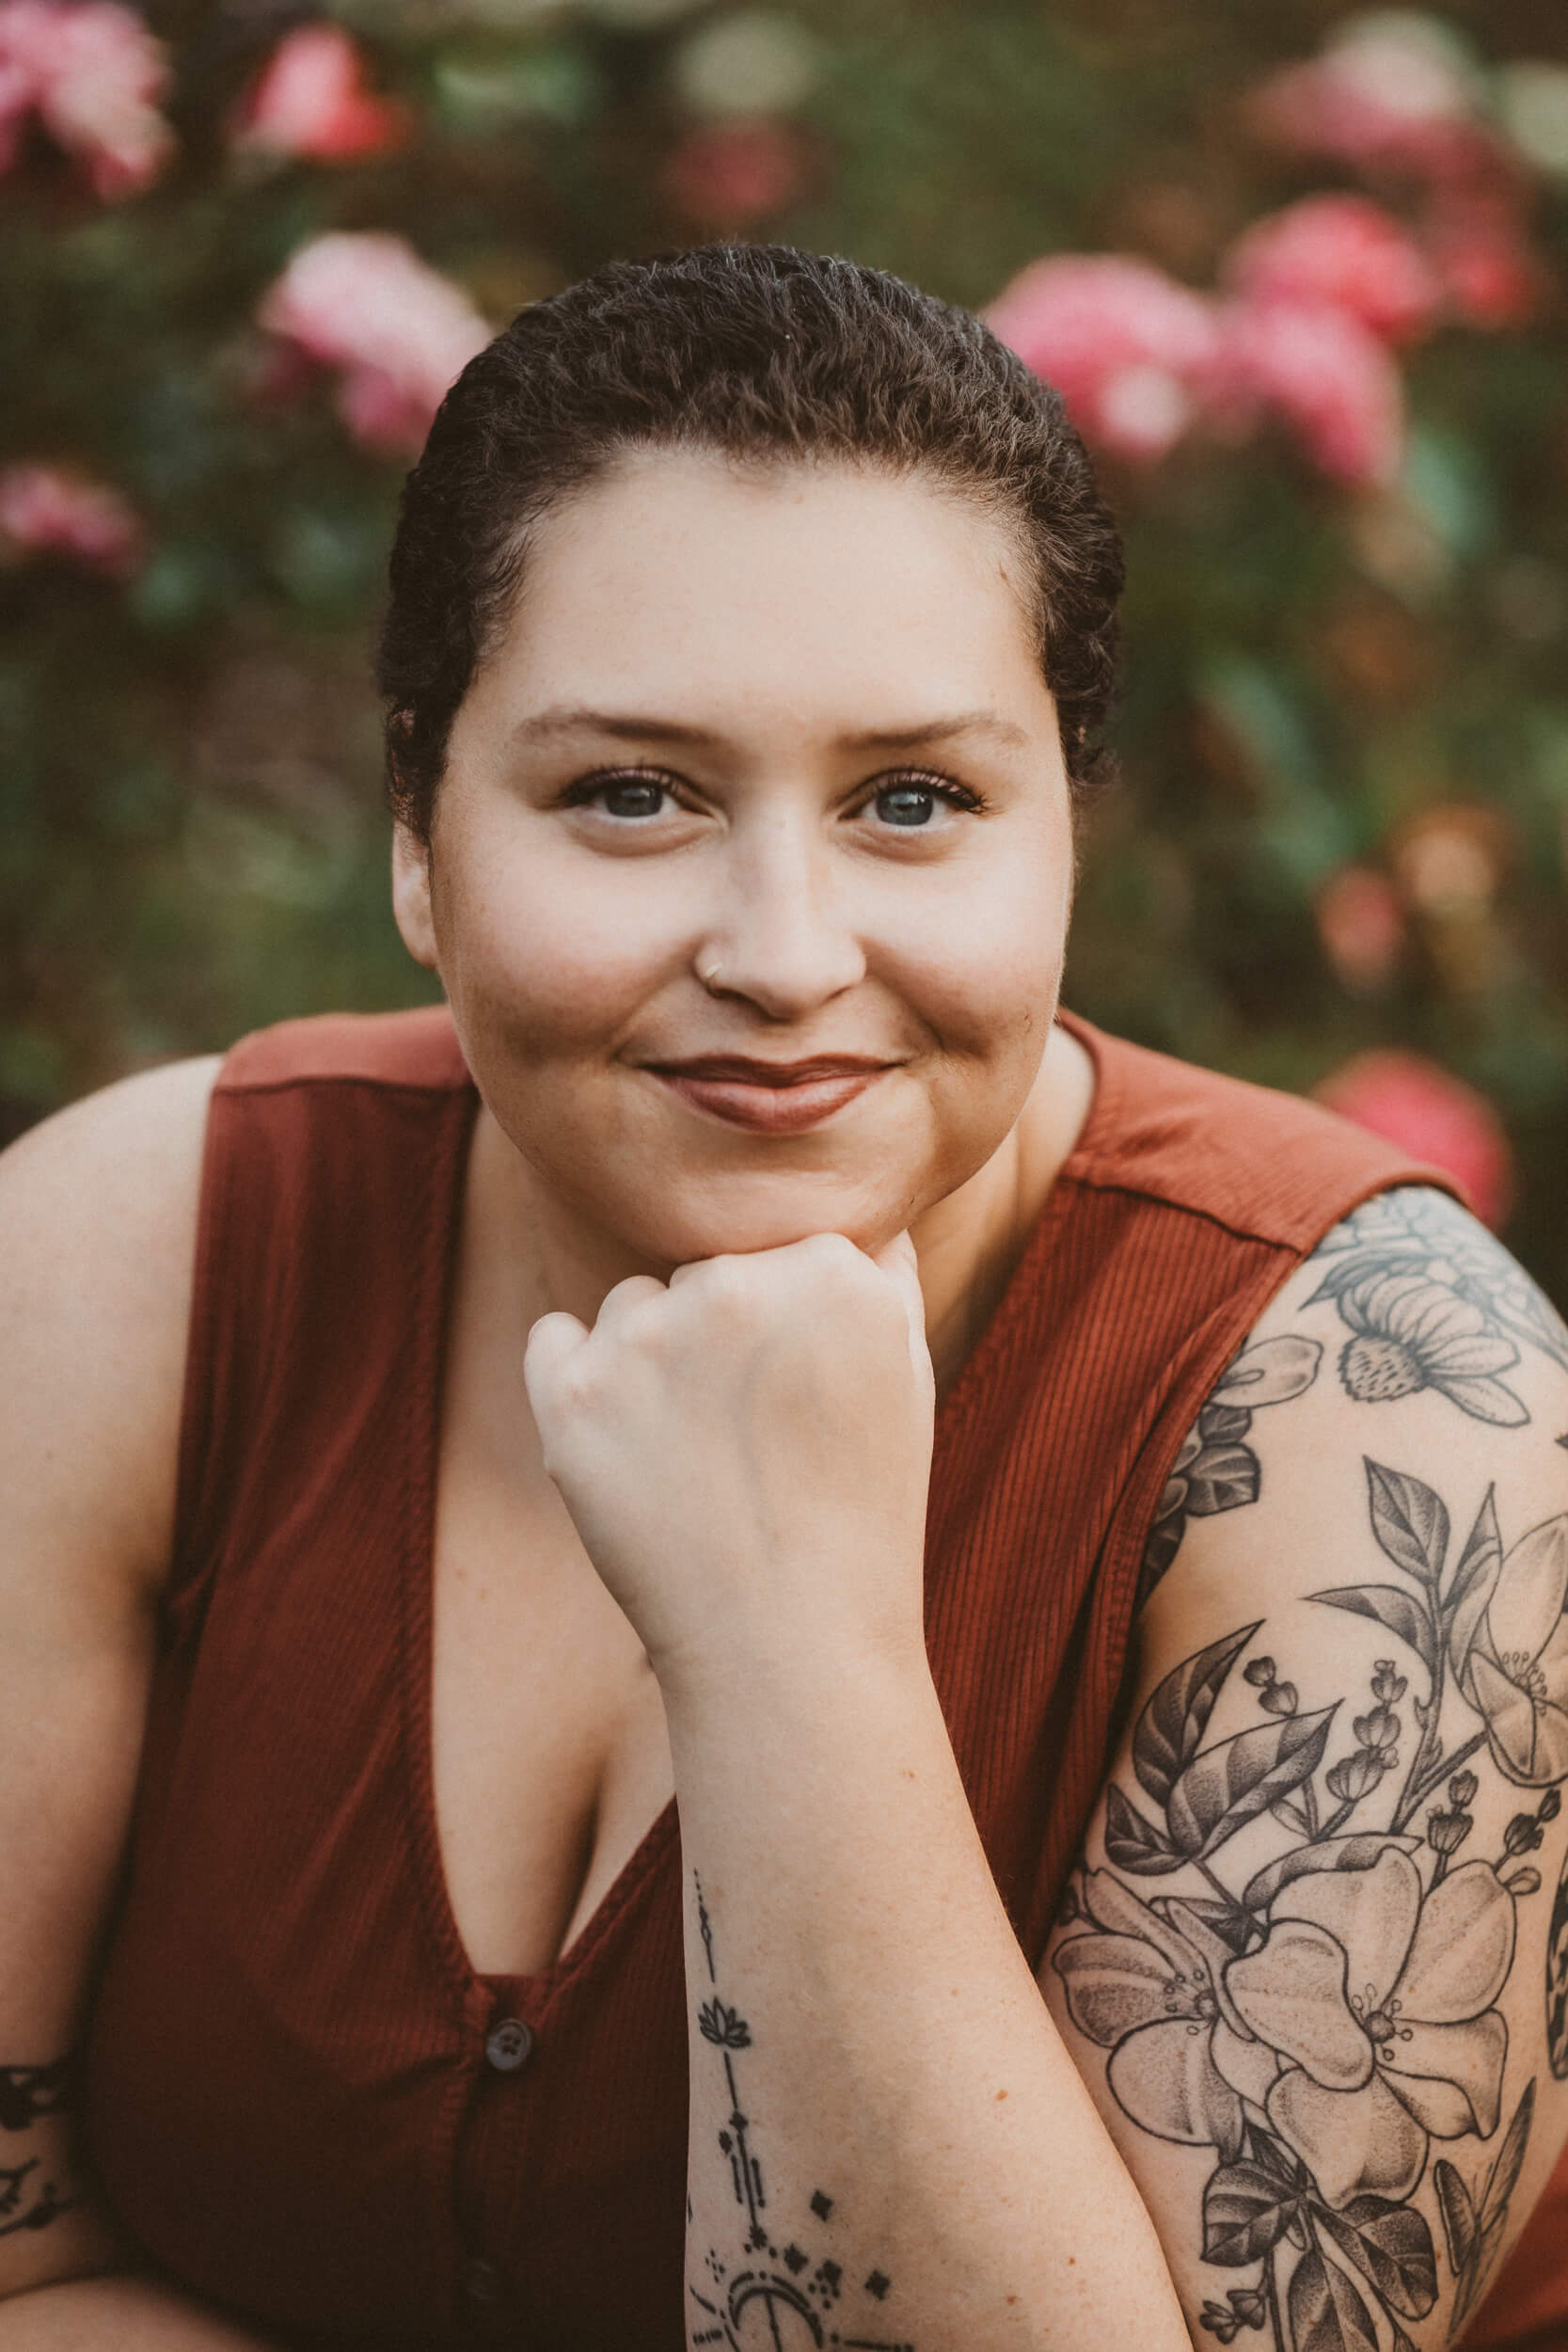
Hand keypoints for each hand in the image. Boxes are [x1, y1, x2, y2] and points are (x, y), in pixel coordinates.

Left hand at [522, 1231, 934, 1696]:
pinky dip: (574, 1386)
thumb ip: (877, 1266)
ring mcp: (644, 1335)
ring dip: (648, 1362)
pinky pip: (552, 1339)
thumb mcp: (907, 1368)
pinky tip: (629, 1453)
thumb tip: (855, 1200)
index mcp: (831, 1266)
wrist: (789, 1646)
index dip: (786, 1327)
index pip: (778, 1249)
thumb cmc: (860, 1510)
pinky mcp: (569, 1392)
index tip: (800, 1396)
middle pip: (702, 1274)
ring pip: (629, 1305)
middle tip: (751, 1440)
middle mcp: (734, 1283)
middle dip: (718, 1338)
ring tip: (698, 1462)